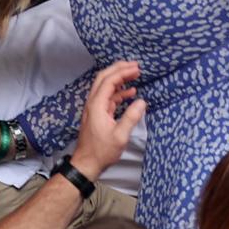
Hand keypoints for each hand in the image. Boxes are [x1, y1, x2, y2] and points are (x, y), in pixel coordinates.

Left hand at [72, 61, 146, 180]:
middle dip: (119, 69)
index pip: (109, 81)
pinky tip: (130, 92)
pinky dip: (119, 91)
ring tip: (135, 75)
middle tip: (135, 65)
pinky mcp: (98, 114)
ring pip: (105, 86)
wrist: (86, 163)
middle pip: (103, 78)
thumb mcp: (120, 136)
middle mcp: (93, 103)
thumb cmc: (102, 151)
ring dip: (119, 78)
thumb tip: (141, 102)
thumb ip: (131, 117)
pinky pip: (108, 96)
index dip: (123, 72)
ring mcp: (94, 108)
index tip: (137, 68)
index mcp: (97, 105)